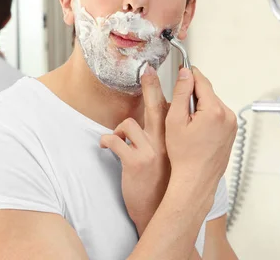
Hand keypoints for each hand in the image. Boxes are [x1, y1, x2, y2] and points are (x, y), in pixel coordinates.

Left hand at [100, 66, 169, 233]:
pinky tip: (107, 146)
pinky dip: (107, 141)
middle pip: (157, 106)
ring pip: (128, 124)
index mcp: (172, 139)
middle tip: (147, 71)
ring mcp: (151, 151)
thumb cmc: (161, 181)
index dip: (162, 91)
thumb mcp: (167, 156)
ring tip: (117, 139)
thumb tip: (157, 118)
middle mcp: (164, 142)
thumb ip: (163, 136)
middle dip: (152, 85)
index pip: (170, 108)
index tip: (158, 74)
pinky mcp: (135, 162)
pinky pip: (115, 141)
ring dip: (118, 130)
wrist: (157, 208)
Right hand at [164, 67, 236, 204]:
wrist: (196, 180)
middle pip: (208, 93)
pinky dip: (207, 117)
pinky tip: (197, 132)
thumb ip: (181, 93)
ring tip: (188, 125)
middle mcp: (228, 115)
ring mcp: (232, 125)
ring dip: (201, 107)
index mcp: (215, 110)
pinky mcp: (232, 132)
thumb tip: (186, 73)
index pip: (202, 81)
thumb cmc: (184, 155)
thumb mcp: (175, 120)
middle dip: (193, 96)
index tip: (181, 70)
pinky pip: (218, 116)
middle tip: (179, 110)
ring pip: (213, 104)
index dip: (189, 75)